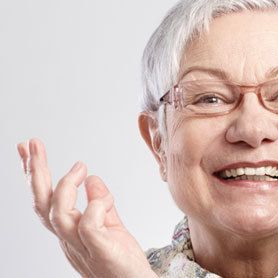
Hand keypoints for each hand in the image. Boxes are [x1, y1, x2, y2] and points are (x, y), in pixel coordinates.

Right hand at [17, 138, 158, 277]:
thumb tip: (93, 179)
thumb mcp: (111, 225)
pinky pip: (88, 226)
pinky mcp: (99, 251)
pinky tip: (105, 197)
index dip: (35, 175)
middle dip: (35, 172)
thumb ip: (101, 204)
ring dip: (64, 185)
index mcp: (70, 231)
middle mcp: (69, 239)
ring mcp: (81, 246)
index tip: (29, 149)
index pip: (45, 201)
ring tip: (80, 166)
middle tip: (33, 143)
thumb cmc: (122, 260)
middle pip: (42, 204)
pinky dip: (95, 206)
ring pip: (57, 214)